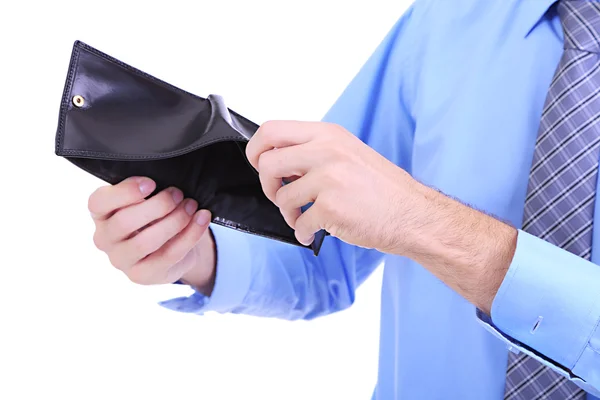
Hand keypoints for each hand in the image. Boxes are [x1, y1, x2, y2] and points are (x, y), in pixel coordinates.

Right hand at [88, 176, 215, 291]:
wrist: (171, 244)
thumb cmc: (154, 214)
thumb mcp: (147, 198)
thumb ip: (147, 191)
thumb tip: (168, 181)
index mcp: (101, 213)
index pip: (99, 202)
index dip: (124, 192)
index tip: (151, 183)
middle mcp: (104, 238)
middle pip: (124, 222)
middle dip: (157, 206)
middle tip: (178, 194)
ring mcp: (122, 260)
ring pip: (146, 241)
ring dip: (174, 220)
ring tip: (191, 206)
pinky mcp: (142, 275)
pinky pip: (169, 255)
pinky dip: (190, 235)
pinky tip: (201, 219)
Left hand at [246, 120, 516, 313]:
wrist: (412, 214)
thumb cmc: (382, 188)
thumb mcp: (348, 152)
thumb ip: (313, 151)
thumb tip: (278, 160)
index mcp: (328, 134)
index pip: (272, 130)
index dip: (256, 150)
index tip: (259, 164)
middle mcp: (326, 151)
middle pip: (267, 163)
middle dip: (268, 185)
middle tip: (280, 196)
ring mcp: (329, 179)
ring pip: (282, 197)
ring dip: (288, 213)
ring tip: (304, 217)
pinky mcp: (331, 208)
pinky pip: (299, 223)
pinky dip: (302, 232)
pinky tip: (313, 232)